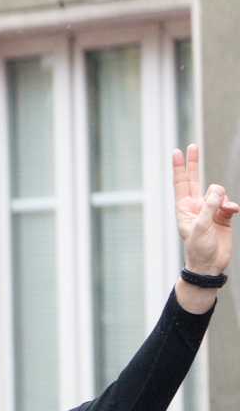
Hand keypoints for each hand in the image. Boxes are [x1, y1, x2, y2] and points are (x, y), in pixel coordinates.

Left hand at [174, 144, 237, 275]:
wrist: (210, 264)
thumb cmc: (199, 248)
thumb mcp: (201, 227)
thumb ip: (209, 207)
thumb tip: (217, 190)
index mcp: (184, 208)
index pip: (181, 184)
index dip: (179, 167)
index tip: (177, 152)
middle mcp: (195, 206)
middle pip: (194, 180)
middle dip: (193, 163)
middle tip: (192, 146)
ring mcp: (209, 210)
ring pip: (217, 191)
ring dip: (222, 197)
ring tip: (224, 210)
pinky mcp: (222, 215)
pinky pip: (229, 202)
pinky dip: (232, 205)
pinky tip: (233, 211)